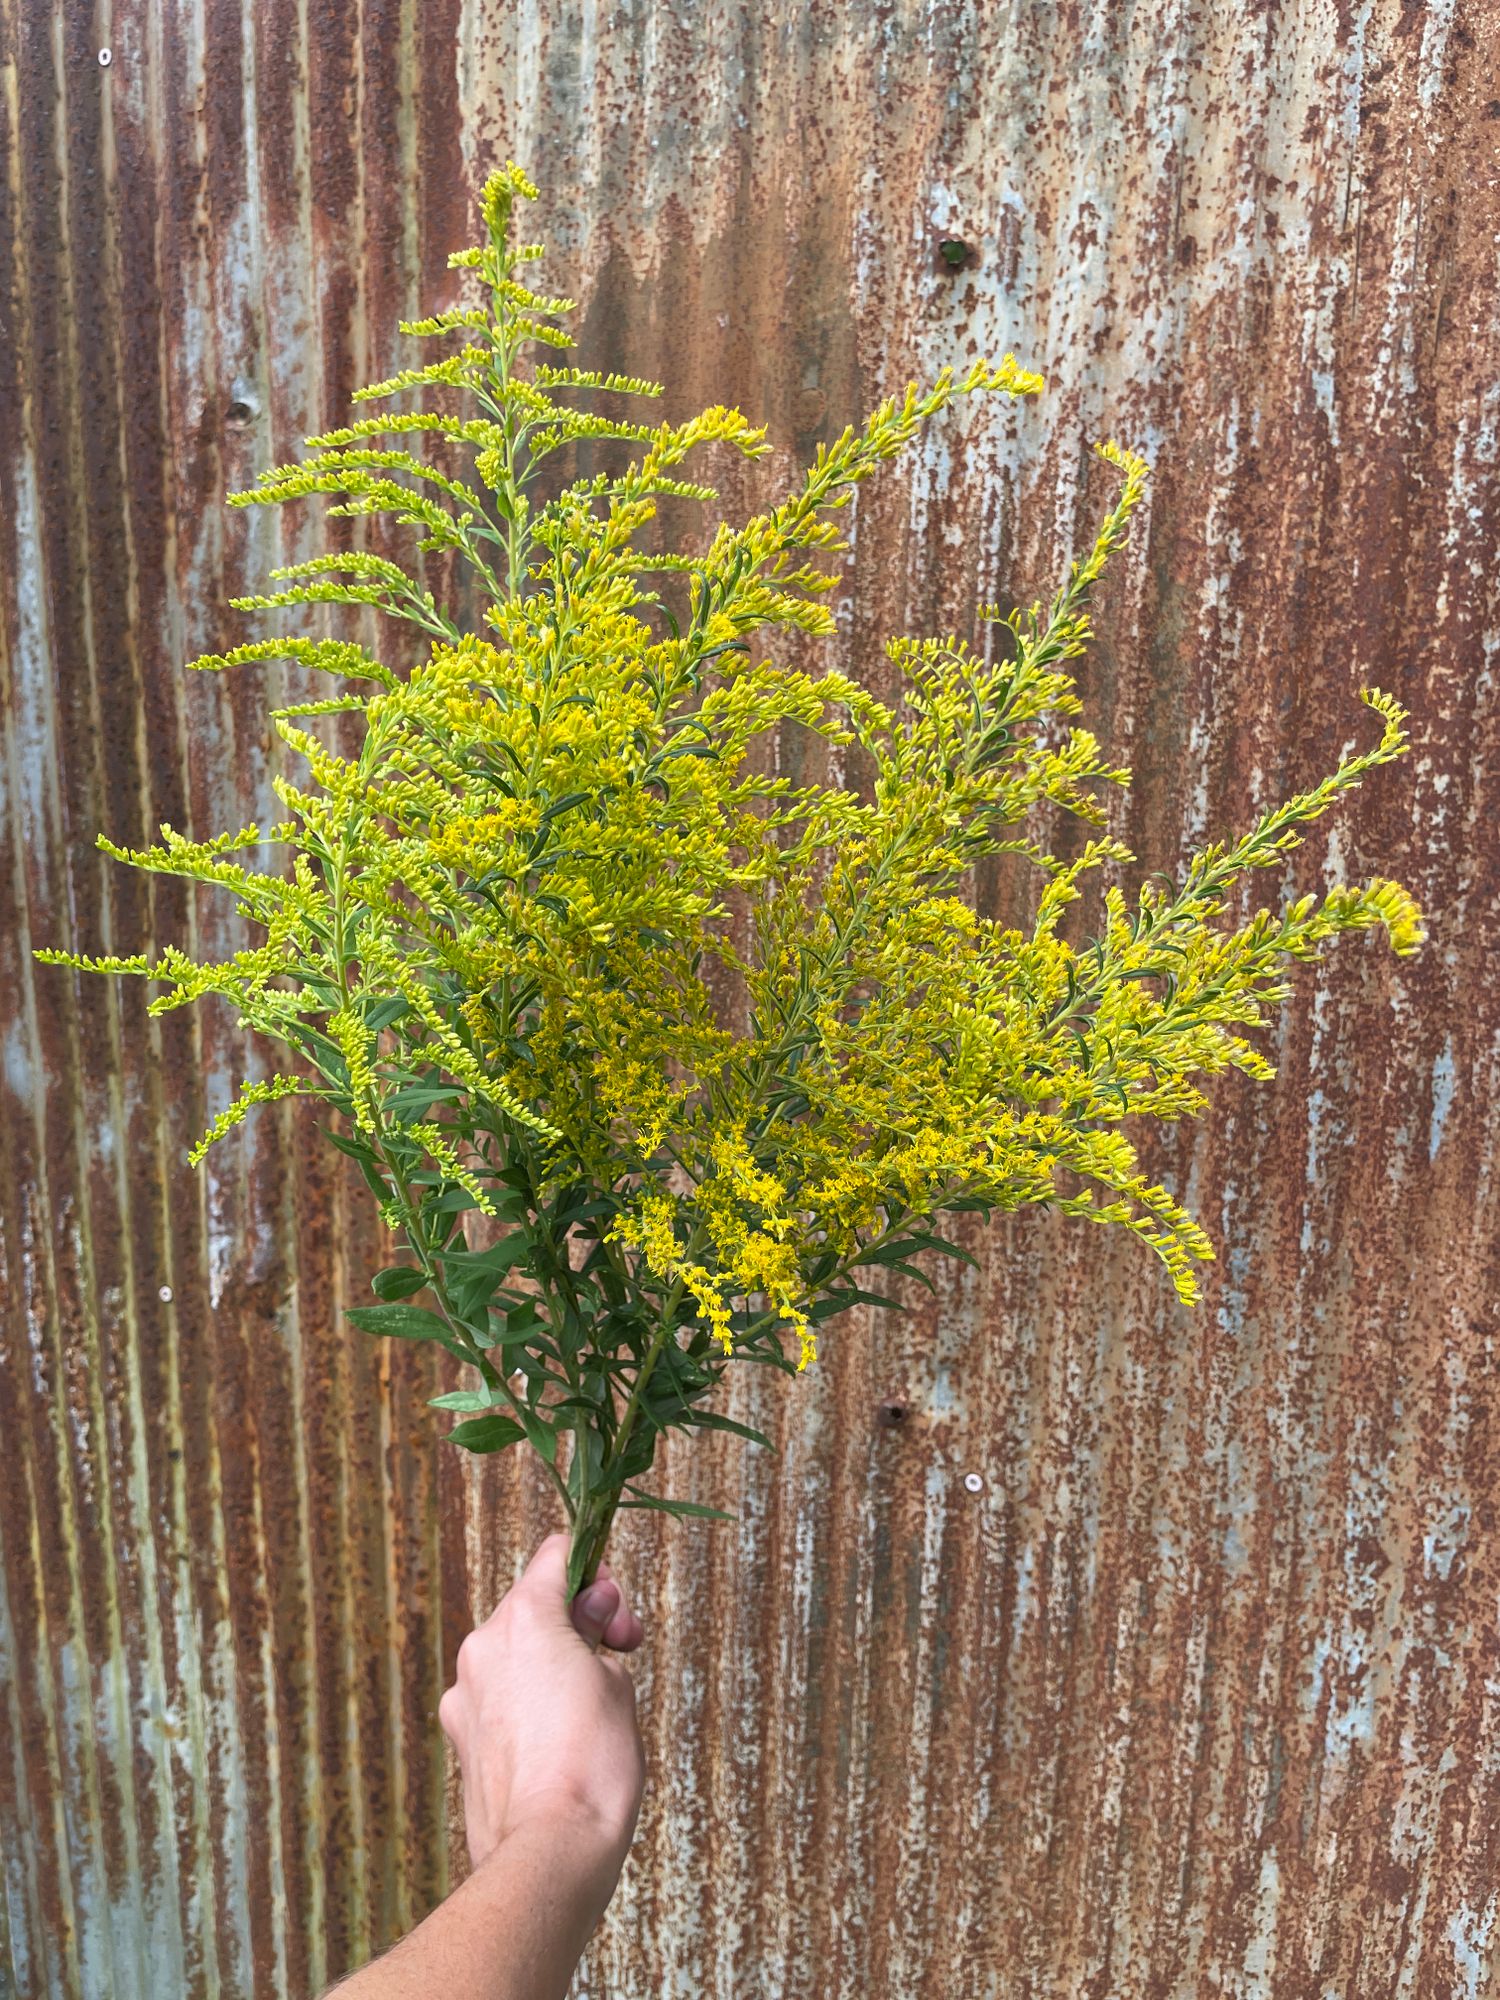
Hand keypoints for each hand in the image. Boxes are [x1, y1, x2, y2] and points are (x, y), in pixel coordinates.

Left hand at [439, 1533, 645, 1894]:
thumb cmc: (592, 1766)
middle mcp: (483, 1646)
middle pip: (534, 1605)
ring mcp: (465, 1694)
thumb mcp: (616, 1681)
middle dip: (577, 1623)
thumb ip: (597, 1634)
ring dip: (550, 1664)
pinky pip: (498, 1697)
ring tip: (588, 1711)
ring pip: (514, 1653)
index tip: (614, 1614)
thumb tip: (587, 1619)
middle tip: (616, 1658)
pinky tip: (556, 1742)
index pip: (557, 1555)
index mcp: (524, 1618)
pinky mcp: (460, 1738)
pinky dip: (526, 1703)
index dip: (596, 1574)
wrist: (550, 1851)